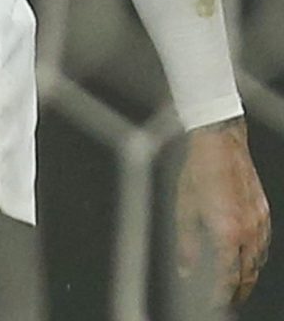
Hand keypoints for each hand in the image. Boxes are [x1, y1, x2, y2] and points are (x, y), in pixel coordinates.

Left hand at [179, 117, 270, 309]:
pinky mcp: (264, 212)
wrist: (221, 144)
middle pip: (248, 273)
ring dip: (249, 276)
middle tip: (226, 301)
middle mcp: (248, 230)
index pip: (228, 276)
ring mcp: (260, 221)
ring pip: (259, 260)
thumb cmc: (200, 171)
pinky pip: (264, 244)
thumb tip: (185, 268)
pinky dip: (256, 257)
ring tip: (237, 285)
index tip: (214, 304)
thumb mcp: (183, 210)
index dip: (221, 294)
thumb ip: (186, 244)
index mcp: (227, 232)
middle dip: (238, 291)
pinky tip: (248, 258)